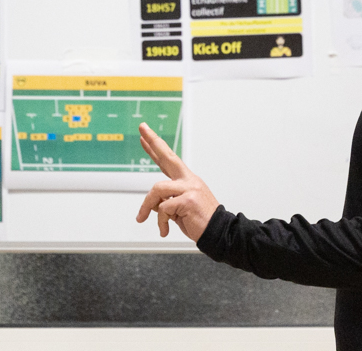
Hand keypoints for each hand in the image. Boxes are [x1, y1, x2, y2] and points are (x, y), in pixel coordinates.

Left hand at [135, 122, 219, 240]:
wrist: (218, 233)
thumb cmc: (200, 222)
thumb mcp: (179, 210)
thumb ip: (166, 202)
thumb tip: (152, 203)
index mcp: (187, 181)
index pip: (168, 160)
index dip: (156, 148)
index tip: (146, 136)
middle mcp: (189, 180)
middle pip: (168, 156)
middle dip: (154, 141)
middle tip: (143, 128)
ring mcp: (189, 188)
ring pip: (157, 189)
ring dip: (146, 205)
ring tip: (142, 218)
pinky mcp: (188, 200)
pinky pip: (163, 208)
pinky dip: (161, 221)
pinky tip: (165, 229)